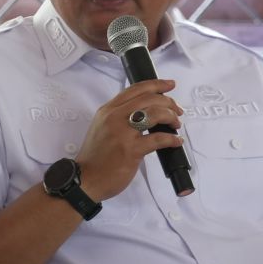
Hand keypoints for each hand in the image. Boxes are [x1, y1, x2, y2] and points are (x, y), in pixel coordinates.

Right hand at [74, 79, 184, 201]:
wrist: (85, 179)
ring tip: (176, 124)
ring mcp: (123, 133)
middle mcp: (115, 117)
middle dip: (168, 102)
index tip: (169, 85)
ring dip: (171, 117)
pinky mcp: (131, 150)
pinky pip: (158, 139)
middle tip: (177, 110)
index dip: (156, 84)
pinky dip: (172, 139)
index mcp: (108, 110)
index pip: (136, 89)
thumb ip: (119, 116)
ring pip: (155, 114)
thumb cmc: (95, 157)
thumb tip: (145, 111)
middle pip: (149, 99)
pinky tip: (176, 141)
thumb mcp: (102, 127)